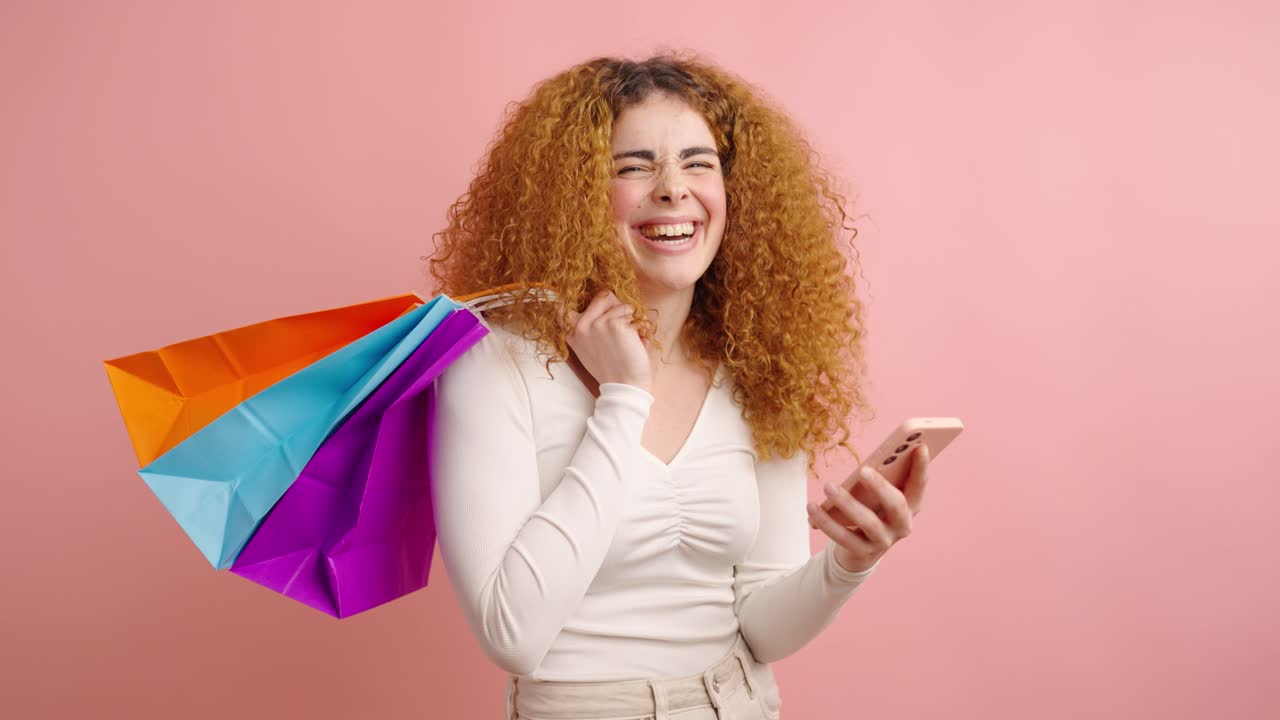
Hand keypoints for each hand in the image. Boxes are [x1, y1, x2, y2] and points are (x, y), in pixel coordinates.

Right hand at [566, 290, 652, 391]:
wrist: (626, 385)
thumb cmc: (614, 367)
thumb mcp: (590, 347)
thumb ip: (589, 326)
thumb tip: (605, 295)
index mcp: (572, 332)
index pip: (559, 306)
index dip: (558, 296)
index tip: (550, 289)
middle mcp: (581, 326)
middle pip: (603, 296)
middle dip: (617, 307)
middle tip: (621, 328)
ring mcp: (597, 323)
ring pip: (622, 305)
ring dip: (632, 320)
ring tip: (628, 340)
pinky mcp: (615, 323)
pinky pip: (633, 313)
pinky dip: (640, 326)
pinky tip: (636, 341)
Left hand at [807, 444, 929, 573]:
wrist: (860, 550)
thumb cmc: (871, 511)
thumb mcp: (878, 496)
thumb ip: (880, 480)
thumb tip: (869, 461)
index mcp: (911, 506)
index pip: (919, 485)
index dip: (921, 467)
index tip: (919, 446)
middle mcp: (902, 525)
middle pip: (897, 505)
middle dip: (881, 486)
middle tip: (863, 470)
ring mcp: (884, 541)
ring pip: (868, 522)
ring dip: (846, 503)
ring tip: (828, 486)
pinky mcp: (864, 552)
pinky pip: (844, 537)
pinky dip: (826, 521)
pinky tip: (812, 508)